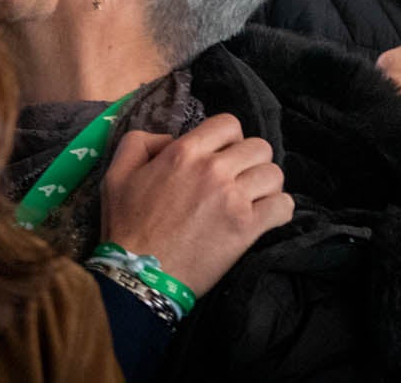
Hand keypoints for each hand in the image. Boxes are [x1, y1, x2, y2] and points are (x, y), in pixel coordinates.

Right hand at [99, 116, 293, 295]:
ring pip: (274, 174)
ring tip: (253, 199)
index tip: (223, 156)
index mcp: (185, 152)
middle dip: (250, 161)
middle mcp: (214, 169)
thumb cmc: (125, 228)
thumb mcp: (117, 175)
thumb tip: (169, 139)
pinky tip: (265, 217)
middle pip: (259, 147)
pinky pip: (283, 206)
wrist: (137, 276)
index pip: (229, 124)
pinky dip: (279, 210)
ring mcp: (234, 198)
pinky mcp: (247, 227)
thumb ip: (140, 143)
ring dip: (266, 186)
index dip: (229, 139)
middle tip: (238, 180)